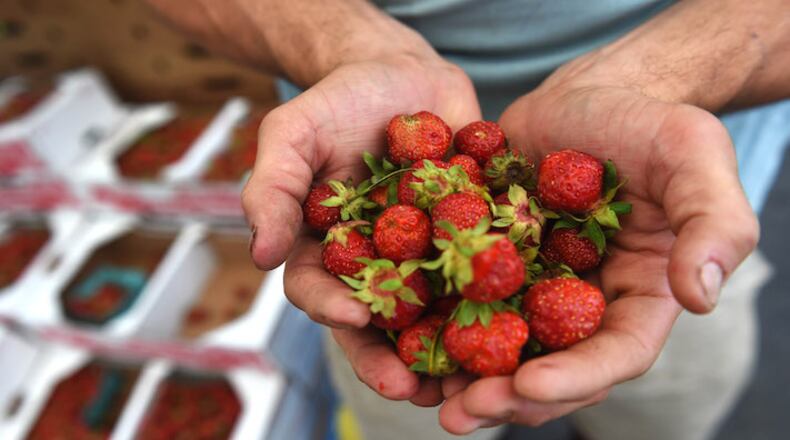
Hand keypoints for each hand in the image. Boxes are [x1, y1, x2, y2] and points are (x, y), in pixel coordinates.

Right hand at [243, 51, 481, 402]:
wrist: (402, 74)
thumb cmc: (338, 101)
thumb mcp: (293, 133)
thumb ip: (272, 187)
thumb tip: (258, 255)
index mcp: (328, 250)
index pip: (321, 291)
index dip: (334, 309)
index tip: (354, 319)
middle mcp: (378, 264)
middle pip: (381, 322)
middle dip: (394, 358)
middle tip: (414, 390)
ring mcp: (427, 255)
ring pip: (436, 311)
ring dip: (450, 349)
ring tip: (471, 381)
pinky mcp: (473, 238)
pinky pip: (488, 269)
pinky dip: (503, 295)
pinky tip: (523, 316)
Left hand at [437, 58, 758, 432]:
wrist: (588, 94)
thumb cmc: (650, 123)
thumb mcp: (695, 158)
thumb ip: (715, 224)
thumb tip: (700, 296)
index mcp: (636, 297)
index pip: (613, 354)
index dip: (574, 378)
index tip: (530, 387)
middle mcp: (580, 303)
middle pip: (547, 365)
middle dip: (504, 394)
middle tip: (458, 412)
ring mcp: (530, 284)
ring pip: (495, 343)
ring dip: (458, 373)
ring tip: (417, 389)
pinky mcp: (488, 259)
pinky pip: (458, 294)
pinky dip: (431, 317)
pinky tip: (395, 331)